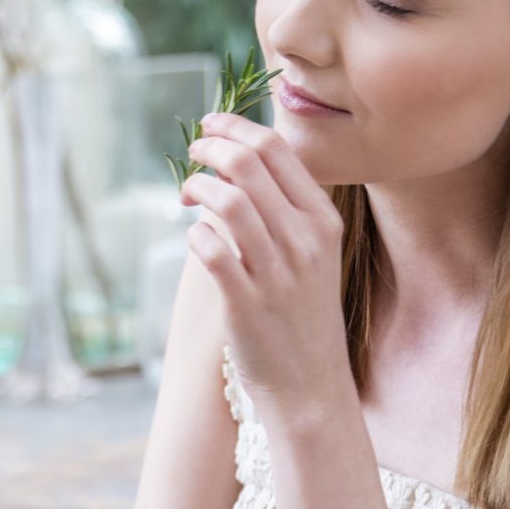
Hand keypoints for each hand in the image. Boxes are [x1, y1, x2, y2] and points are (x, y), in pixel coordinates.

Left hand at [180, 112, 353, 419]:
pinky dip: (195, 233)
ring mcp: (278, 272)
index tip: (210, 125)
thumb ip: (284, 205)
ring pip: (229, 202)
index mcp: (322, 220)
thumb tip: (238, 156)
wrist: (310, 383)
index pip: (277, 150)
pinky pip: (212, 250)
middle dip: (209, 147)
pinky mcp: (247, 302)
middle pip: (248, 165)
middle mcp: (304, 241)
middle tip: (192, 151)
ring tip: (186, 192)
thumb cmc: (302, 310)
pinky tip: (194, 235)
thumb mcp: (313, 251)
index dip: (235, 127)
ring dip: (198, 186)